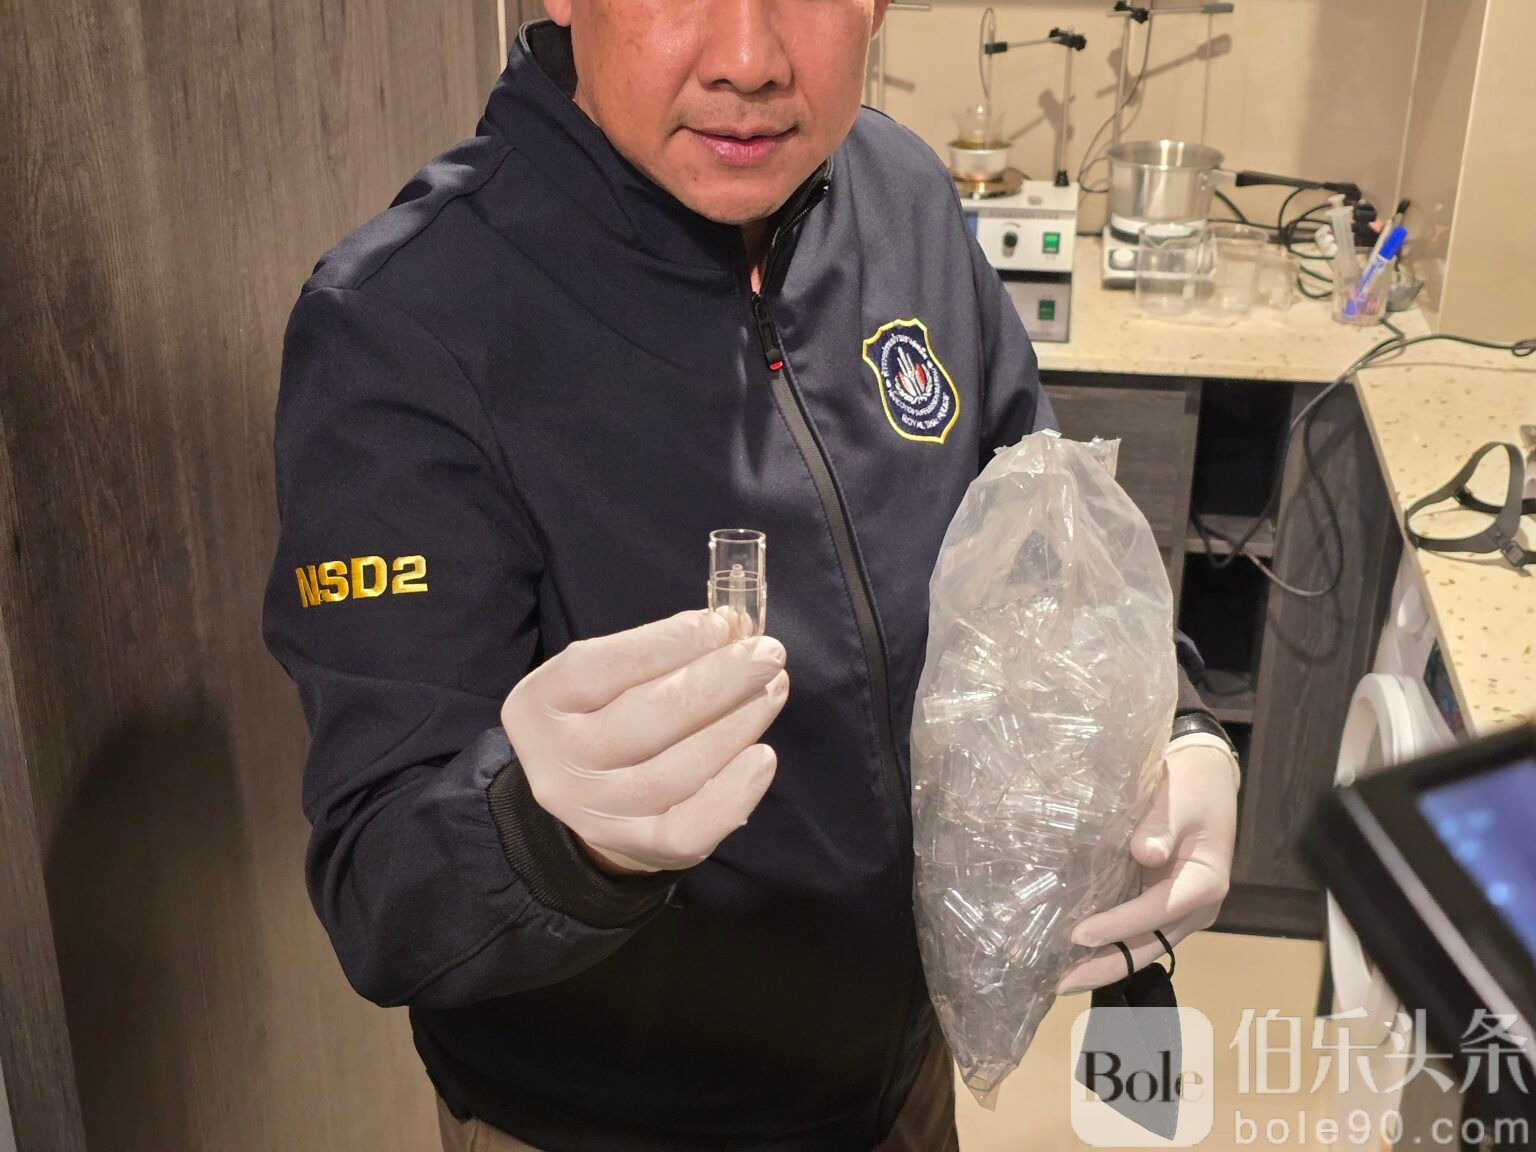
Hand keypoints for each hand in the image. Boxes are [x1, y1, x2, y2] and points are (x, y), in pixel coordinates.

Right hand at [501, 609, 788, 872]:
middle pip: (644, 718)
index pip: (600, 668)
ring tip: (772, 691)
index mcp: (541, 702)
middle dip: (716, 680)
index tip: (721, 625)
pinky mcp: (638, 846)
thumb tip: (732, 626)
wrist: (592, 798)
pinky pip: (688, 828)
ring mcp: (596, 811)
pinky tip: (763, 757)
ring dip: (735, 725)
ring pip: (674, 771)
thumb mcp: (612, 676)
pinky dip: (732, 793)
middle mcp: (559, 761)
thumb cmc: (608, 716)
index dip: (665, 644)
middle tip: (767, 654)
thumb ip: (662, 650)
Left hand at [1055, 742, 1237, 994]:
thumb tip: (1146, 854)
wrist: (1207, 779)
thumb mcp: (1178, 800)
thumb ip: (1160, 826)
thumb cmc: (1192, 788)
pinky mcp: (1165, 905)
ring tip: (1061, 979)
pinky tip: (1077, 954)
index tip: (1076, 936)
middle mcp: (1196, 908)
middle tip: (1060, 985)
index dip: (1115, 926)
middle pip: (1148, 946)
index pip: (1153, 913)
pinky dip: (1109, 945)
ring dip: (1103, 963)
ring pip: (1142, 947)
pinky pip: (1138, 934)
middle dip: (1104, 967)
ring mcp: (1181, 911)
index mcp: (1204, 883)